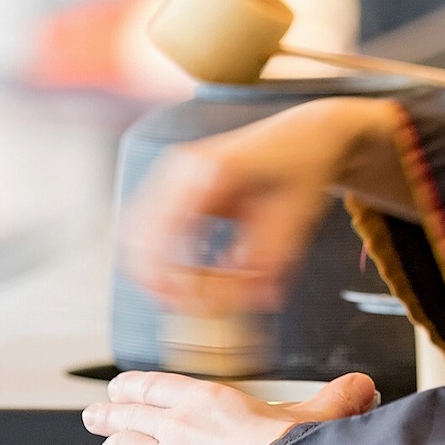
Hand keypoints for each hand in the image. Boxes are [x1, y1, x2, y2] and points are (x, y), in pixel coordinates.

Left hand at [83, 369, 376, 444]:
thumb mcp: (314, 415)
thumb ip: (337, 398)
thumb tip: (364, 386)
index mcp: (205, 397)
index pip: (156, 384)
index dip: (132, 385)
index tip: (119, 386)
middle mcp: (176, 422)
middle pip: (128, 413)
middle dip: (107, 413)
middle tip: (94, 413)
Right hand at [121, 96, 410, 313]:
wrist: (308, 135)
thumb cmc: (304, 168)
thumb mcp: (295, 217)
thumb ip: (269, 261)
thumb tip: (247, 302)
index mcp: (210, 171)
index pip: (166, 235)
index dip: (173, 280)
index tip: (195, 309)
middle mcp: (181, 167)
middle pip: (139, 238)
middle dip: (159, 281)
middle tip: (192, 310)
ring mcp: (172, 173)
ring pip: (136, 236)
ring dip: (157, 271)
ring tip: (196, 294)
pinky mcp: (173, 185)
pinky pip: (147, 229)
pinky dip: (161, 257)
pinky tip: (193, 274)